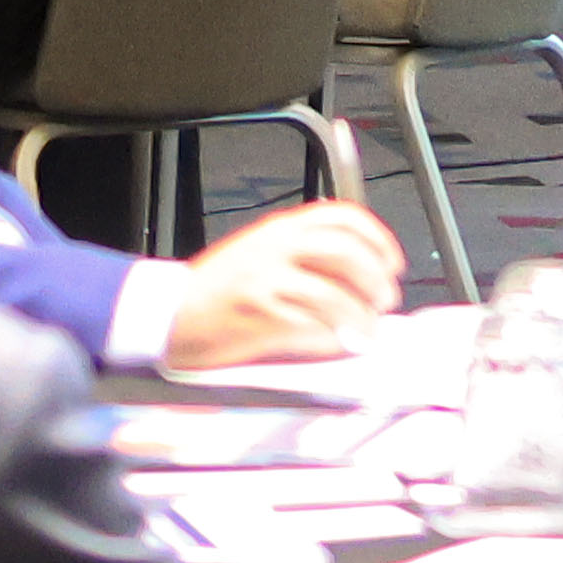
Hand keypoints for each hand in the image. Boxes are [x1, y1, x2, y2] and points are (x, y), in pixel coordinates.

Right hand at [157, 202, 406, 370]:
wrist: (168, 315)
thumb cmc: (217, 291)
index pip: (343, 218)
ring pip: (333, 294)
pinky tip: (338, 344)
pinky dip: (332, 337)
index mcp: (280, 229)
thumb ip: (305, 257)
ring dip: (360, 316)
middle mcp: (275, 248)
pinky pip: (311, 326)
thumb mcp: (261, 254)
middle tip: (384, 301)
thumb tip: (362, 279)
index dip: (378, 240)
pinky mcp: (259, 316)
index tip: (393, 263)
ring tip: (367, 332)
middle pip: (346, 253)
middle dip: (375, 279)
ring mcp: (267, 281)